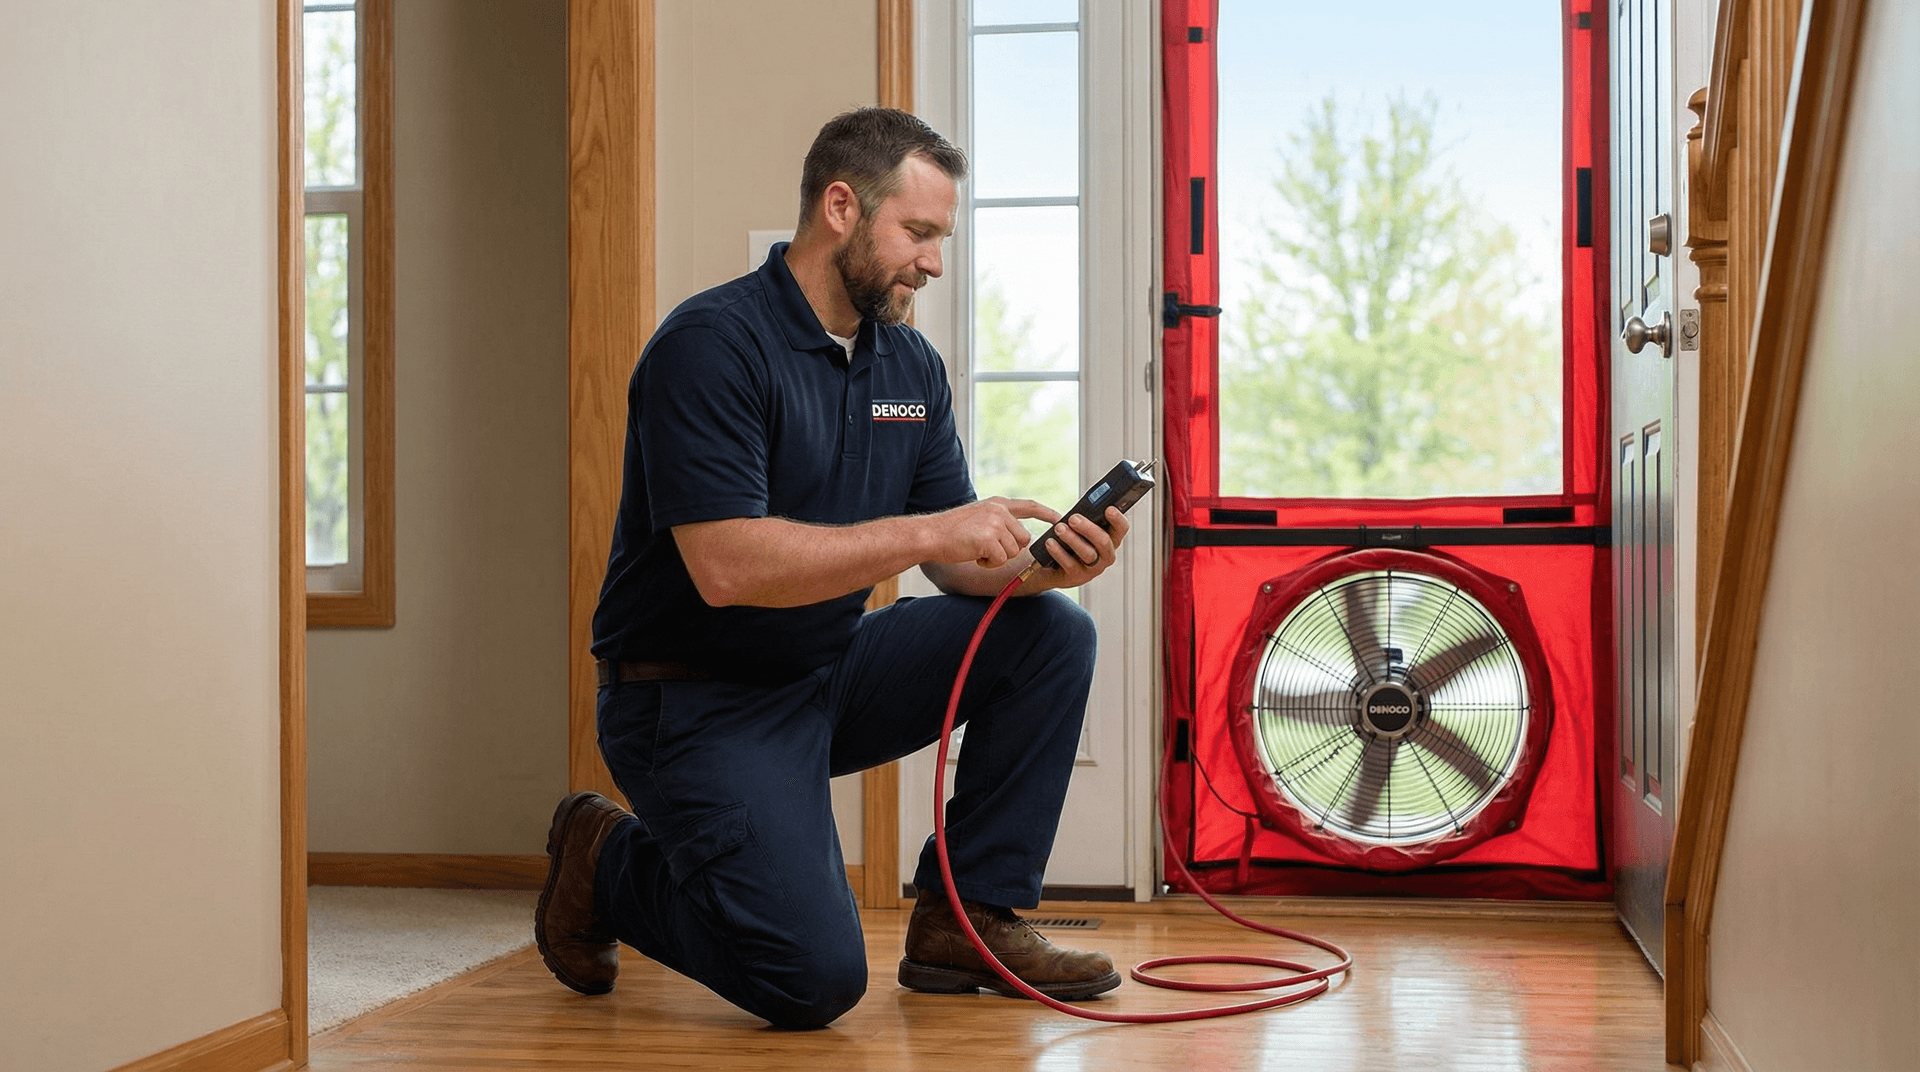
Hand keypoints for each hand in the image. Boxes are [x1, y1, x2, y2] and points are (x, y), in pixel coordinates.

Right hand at [930, 497, 1060, 568]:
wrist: (930, 534)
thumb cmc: (950, 530)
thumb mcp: (978, 516)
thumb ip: (999, 521)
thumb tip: (1020, 536)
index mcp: (998, 504)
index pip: (1029, 506)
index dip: (1046, 513)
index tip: (1060, 518)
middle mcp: (999, 511)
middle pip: (1023, 538)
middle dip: (1009, 550)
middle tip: (987, 550)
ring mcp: (994, 523)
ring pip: (1013, 551)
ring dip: (998, 557)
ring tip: (978, 551)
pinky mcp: (988, 538)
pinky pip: (1001, 559)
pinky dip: (989, 563)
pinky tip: (975, 556)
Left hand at [1033, 506, 1128, 589]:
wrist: (1052, 565)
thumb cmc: (1070, 541)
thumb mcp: (1079, 528)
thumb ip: (1085, 518)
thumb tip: (1080, 511)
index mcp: (1110, 539)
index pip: (1121, 528)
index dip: (1118, 519)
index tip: (1108, 509)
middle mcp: (1106, 555)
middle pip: (1104, 542)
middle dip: (1088, 528)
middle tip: (1073, 518)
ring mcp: (1094, 569)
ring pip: (1088, 554)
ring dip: (1072, 539)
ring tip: (1059, 528)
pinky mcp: (1078, 577)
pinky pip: (1071, 565)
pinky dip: (1059, 552)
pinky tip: (1050, 542)